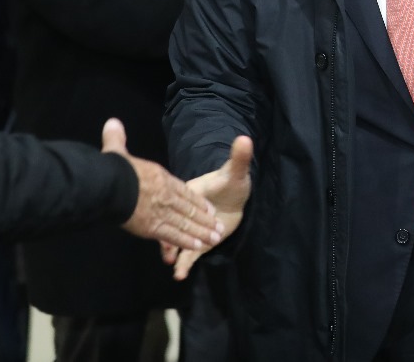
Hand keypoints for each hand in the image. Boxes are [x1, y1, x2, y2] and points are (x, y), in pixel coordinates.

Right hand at [101, 118, 222, 250]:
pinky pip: (174, 235)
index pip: (184, 190)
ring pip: (186, 222)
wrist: (111, 185)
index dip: (197, 199)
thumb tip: (111, 122)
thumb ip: (117, 139)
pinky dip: (187, 241)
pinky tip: (198, 247)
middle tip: (219, 227)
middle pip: (190, 208)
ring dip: (202, 232)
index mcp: (161, 179)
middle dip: (205, 219)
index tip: (208, 206)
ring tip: (215, 239)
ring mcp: (162, 211)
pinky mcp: (153, 227)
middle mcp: (166, 195)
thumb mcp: (117, 152)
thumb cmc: (115, 170)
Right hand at [167, 134, 253, 280]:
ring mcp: (190, 229)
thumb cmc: (231, 184)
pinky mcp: (197, 241)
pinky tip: (180, 275)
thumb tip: (245, 138)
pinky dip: (184, 264)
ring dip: (175, 254)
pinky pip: (189, 254)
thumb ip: (239, 158)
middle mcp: (185, 213)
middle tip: (169, 255)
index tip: (167, 225)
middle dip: (170, 241)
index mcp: (188, 195)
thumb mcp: (235, 172)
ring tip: (177, 270)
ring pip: (178, 242)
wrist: (234, 200)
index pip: (179, 205)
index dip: (172, 215)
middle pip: (175, 226)